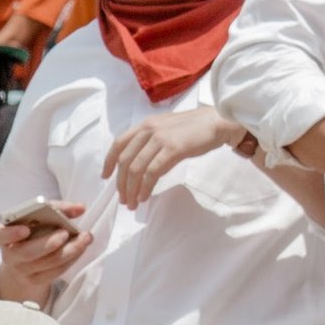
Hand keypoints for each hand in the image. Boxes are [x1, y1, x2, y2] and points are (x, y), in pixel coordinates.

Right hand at [0, 207, 90, 305]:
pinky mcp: (35, 280)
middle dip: (48, 244)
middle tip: (65, 233)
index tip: (25, 229)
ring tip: (85, 237)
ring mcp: (21, 270)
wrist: (29, 258)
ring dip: (70, 250)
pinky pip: (55, 272)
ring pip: (46, 263)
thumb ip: (59, 208)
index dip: (10, 234)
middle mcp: (10, 254)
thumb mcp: (41, 215)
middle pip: (25, 253)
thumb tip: (80, 208)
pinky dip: (71, 259)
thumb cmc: (35, 231)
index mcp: (4, 235)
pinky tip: (81, 248)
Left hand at [103, 109, 249, 207]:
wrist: (219, 122)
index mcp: (146, 125)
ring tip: (133, 202)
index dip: (108, 162)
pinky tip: (145, 196)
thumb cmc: (196, 127)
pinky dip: (145, 187)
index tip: (105, 177)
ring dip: (132, 189)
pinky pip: (152, 172)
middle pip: (125, 161)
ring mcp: (160, 139)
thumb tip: (140, 163)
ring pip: (136, 169)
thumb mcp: (167, 128)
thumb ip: (151, 140)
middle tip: (124, 199)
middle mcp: (149, 130)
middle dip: (121, 183)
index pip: (119, 143)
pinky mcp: (172, 149)